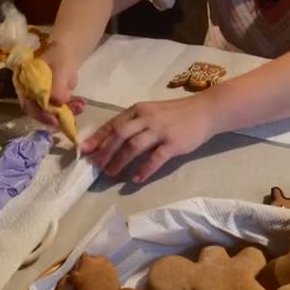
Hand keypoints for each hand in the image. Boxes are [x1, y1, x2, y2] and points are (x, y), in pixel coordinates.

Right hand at [20, 41, 84, 124]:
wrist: (65, 56)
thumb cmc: (59, 59)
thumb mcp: (59, 69)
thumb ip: (57, 87)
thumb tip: (57, 104)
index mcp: (24, 86)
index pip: (28, 106)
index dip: (40, 115)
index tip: (54, 120)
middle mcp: (31, 96)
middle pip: (41, 113)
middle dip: (57, 117)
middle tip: (70, 118)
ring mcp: (42, 100)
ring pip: (52, 114)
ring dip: (67, 113)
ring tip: (80, 107)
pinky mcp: (53, 103)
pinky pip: (61, 110)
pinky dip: (71, 110)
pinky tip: (80, 105)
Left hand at [81, 96, 215, 182]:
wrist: (205, 111)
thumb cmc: (175, 114)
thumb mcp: (151, 112)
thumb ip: (134, 123)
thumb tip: (111, 139)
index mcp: (138, 110)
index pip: (113, 124)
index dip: (98, 138)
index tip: (85, 151)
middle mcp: (146, 118)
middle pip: (119, 135)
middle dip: (105, 151)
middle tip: (96, 166)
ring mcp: (160, 130)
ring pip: (134, 146)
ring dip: (120, 161)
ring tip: (112, 173)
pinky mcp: (174, 143)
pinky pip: (156, 158)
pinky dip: (144, 169)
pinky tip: (137, 179)